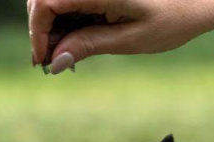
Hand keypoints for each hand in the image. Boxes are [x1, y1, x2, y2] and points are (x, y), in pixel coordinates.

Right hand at [27, 0, 213, 72]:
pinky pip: (72, 0)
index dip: (38, 32)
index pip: (47, 2)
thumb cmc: (175, 17)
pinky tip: (76, 41)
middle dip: (41, 30)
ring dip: (53, 26)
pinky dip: (67, 19)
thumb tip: (55, 61)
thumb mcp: (132, 39)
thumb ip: (90, 45)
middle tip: (50, 63)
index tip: (44, 61)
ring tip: (64, 55)